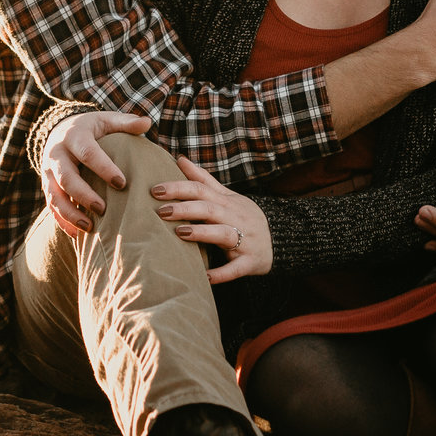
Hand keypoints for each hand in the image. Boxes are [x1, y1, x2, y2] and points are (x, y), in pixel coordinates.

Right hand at [41, 110, 151, 236]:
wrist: (59, 131)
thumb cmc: (91, 129)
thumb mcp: (106, 120)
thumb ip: (126, 123)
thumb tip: (147, 122)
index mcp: (74, 136)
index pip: (87, 153)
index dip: (103, 168)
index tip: (122, 183)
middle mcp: (57, 155)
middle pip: (66, 177)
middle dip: (83, 195)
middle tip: (103, 209)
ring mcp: (48, 172)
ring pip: (54, 196)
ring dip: (70, 213)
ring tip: (89, 228)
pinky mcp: (46, 186)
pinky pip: (51, 207)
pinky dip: (62, 222)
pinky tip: (78, 236)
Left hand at [150, 156, 272, 282]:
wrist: (280, 240)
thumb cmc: (244, 216)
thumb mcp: (227, 196)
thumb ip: (203, 179)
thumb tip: (180, 159)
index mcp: (227, 202)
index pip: (201, 189)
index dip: (178, 188)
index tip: (155, 190)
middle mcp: (236, 218)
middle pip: (209, 208)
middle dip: (185, 208)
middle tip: (160, 211)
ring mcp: (244, 240)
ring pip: (223, 234)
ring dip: (202, 233)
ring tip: (180, 233)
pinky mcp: (249, 262)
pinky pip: (235, 269)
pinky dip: (221, 273)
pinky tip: (205, 276)